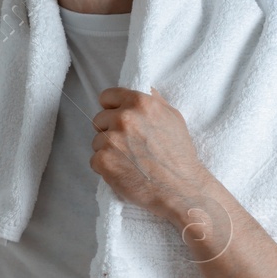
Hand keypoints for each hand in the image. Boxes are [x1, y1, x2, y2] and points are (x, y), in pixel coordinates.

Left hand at [89, 87, 215, 221]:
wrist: (182, 190)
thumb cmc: (179, 156)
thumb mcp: (173, 118)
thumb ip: (154, 101)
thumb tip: (142, 88)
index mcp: (140, 103)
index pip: (107, 96)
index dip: (111, 108)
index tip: (117, 118)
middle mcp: (124, 118)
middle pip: (99, 119)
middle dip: (110, 131)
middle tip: (130, 146)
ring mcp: (111, 139)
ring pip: (96, 141)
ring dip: (108, 151)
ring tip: (131, 161)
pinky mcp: (102, 160)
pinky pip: (94, 160)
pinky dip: (106, 168)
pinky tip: (124, 172)